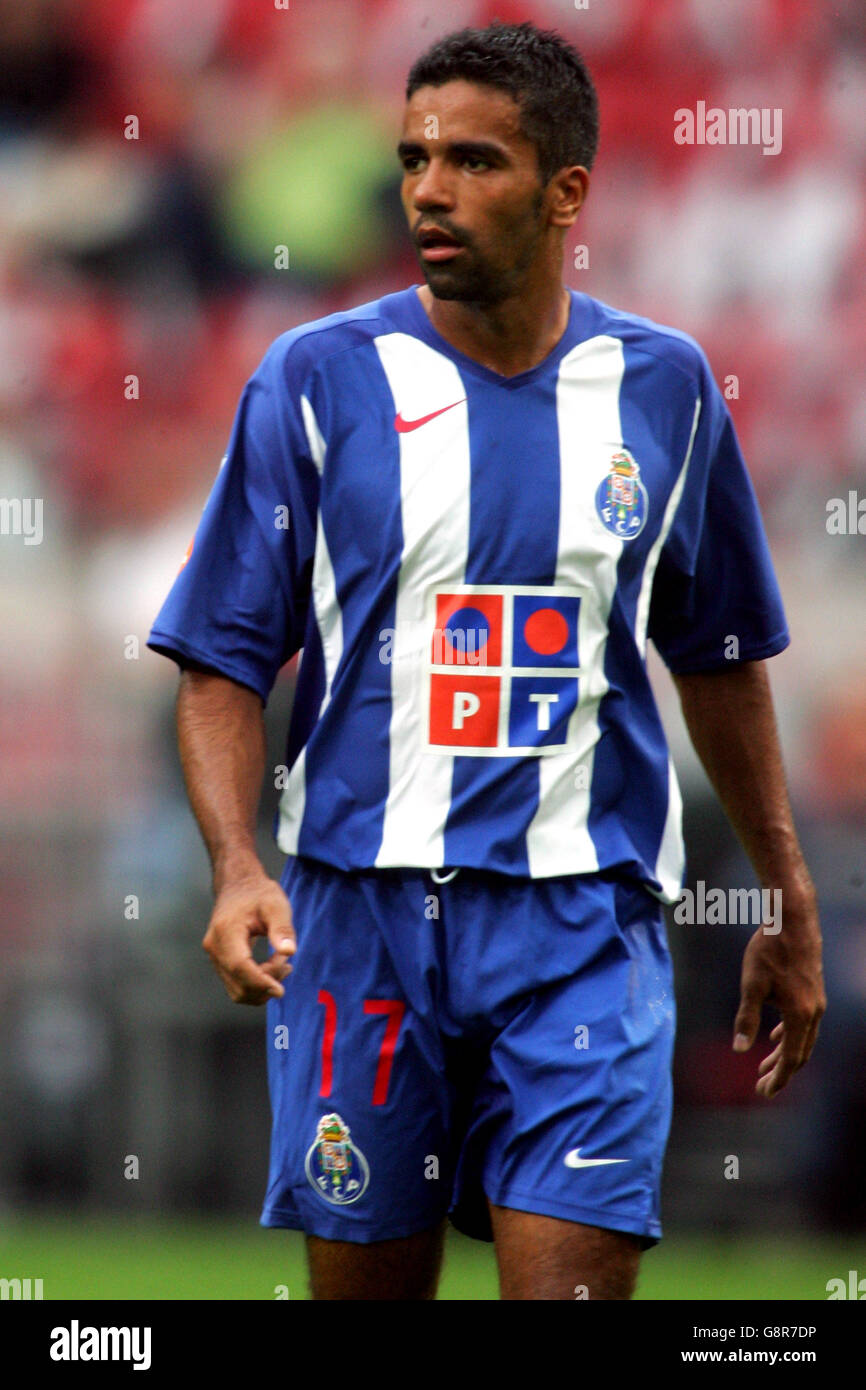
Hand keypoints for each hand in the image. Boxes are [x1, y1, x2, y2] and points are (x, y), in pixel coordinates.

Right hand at [202, 870, 295, 1004]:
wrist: (239, 886)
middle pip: (238, 983)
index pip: (239, 966)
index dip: (260, 982)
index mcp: (226, 931)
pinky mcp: (220, 962)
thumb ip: (282, 928)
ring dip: (262, 988)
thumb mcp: (276, 905)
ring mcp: (214, 956)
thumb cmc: (258, 894)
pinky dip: (256, 984)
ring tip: (282, 965)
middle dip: (266, 983)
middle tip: (286, 964)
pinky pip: (236, 985)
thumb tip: (289, 951)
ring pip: (236, 990)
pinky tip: (273, 968)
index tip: (281, 990)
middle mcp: (214, 947)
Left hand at [732, 901, 825, 1097]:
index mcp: (799, 1015)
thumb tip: (739, 1049)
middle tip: (761, 1086)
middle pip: (799, 1053)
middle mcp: (813, 1013)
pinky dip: (789, 1035)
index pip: (790, 1059)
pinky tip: (775, 1036)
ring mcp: (815, 1002)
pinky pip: (803, 1023)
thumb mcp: (752, 985)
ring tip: (763, 1066)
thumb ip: (746, 1019)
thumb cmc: (769, 950)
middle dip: (780, 1072)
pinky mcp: (812, 992)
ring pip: (802, 1039)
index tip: (764, 1092)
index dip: (778, 1078)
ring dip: (783, 1054)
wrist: (793, 921)